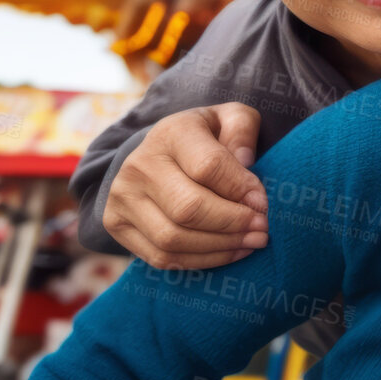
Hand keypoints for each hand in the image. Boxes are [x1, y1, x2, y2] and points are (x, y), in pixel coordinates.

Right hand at [102, 103, 268, 269]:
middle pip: (188, 208)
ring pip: (173, 238)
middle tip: (263, 230)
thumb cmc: (206, 137)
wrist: (159, 154)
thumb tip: (247, 161)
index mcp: (171, 133)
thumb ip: (243, 130)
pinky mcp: (116, 225)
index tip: (264, 203)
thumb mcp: (230, 118)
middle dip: (233, 224)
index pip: (208, 167)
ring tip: (251, 242)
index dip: (241, 190)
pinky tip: (228, 253)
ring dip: (220, 247)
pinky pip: (161, 256)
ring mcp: (122, 197)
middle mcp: (139, 165)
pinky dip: (201, 261)